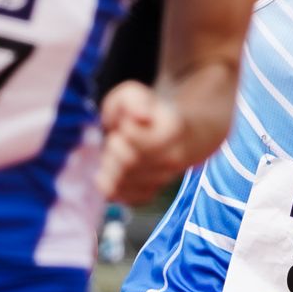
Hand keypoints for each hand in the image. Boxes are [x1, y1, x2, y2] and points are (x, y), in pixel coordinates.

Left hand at [97, 81, 191, 206]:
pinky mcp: (149, 195)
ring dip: (109, 166)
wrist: (183, 138)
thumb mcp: (137, 95)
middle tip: (119, 140)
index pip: (131, 134)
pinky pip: (120, 196)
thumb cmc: (152, 115)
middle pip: (126, 161)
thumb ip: (131, 99)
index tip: (128, 124)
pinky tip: (114, 171)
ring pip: (120, 182)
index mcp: (172, 129)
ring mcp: (163, 180)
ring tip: (117, 155)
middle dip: (113, 148)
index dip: (122, 127)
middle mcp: (172, 158)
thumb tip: (139, 117)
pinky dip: (109, 184)